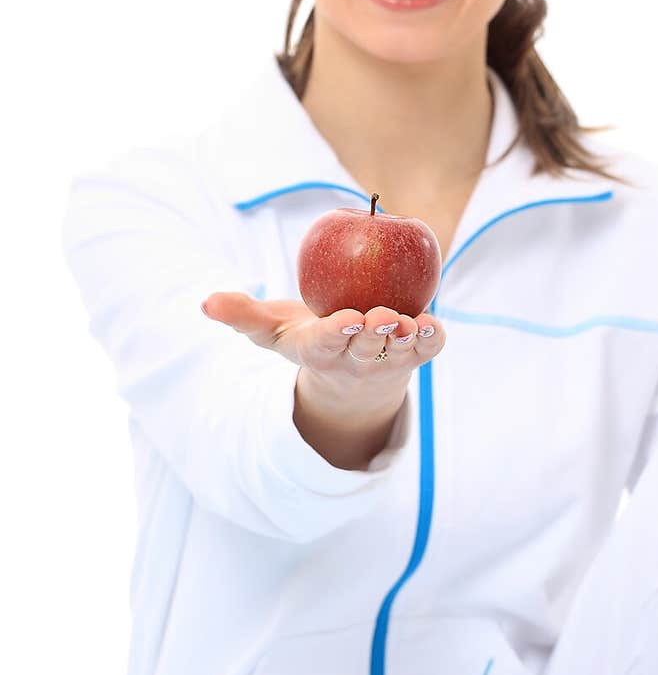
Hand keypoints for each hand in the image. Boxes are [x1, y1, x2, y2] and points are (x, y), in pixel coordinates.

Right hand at [200, 292, 445, 391]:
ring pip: (400, 351)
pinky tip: (433, 322)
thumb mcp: (272, 331)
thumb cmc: (308, 340)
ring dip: (407, 337)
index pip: (329, 343)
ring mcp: (389, 358)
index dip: (338, 333)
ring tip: (412, 322)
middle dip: (376, 334)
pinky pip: (428, 349)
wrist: (352, 372)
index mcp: (322, 351)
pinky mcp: (415, 353)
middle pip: (367, 347)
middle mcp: (358, 358)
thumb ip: (242, 316)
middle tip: (383, 316)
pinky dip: (433, 339)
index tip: (345, 319)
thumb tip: (206, 302)